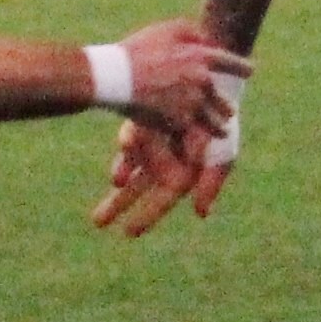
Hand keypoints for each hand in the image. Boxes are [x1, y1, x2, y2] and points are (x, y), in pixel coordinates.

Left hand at [91, 116, 223, 237]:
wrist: (214, 88)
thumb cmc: (221, 126)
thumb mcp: (223, 156)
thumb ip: (211, 183)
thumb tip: (201, 213)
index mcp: (180, 176)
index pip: (161, 201)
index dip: (146, 217)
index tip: (129, 233)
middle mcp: (161, 164)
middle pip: (135, 190)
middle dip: (117, 206)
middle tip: (97, 222)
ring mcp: (148, 144)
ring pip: (127, 164)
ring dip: (120, 172)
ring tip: (117, 182)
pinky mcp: (141, 123)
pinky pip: (131, 136)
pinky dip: (129, 142)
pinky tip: (127, 145)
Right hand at [109, 20, 250, 138]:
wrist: (114, 78)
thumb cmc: (136, 51)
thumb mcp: (165, 30)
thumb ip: (191, 32)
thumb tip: (206, 40)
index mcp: (201, 57)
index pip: (232, 63)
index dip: (242, 68)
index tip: (250, 72)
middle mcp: (202, 83)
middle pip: (224, 101)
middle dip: (226, 107)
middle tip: (229, 111)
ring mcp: (191, 106)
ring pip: (215, 124)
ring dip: (218, 127)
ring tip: (222, 132)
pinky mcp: (177, 124)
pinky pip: (191, 134)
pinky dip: (193, 137)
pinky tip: (194, 142)